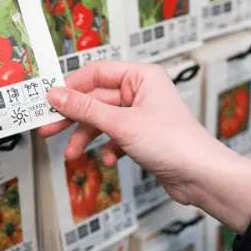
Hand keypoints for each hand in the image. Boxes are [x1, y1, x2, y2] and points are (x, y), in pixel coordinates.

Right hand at [39, 61, 214, 204]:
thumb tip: (57, 95)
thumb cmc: (175, 143)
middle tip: (50, 128)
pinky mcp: (142, 135)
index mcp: (141, 77)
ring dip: (87, 137)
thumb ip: (86, 109)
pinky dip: (108, 148)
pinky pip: (114, 136)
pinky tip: (109, 159)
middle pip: (96, 99)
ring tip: (73, 153)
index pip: (97, 73)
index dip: (71, 86)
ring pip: (103, 120)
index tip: (50, 100)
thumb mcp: (122, 123)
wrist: (200, 176)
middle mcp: (141, 92)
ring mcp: (141, 114)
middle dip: (74, 117)